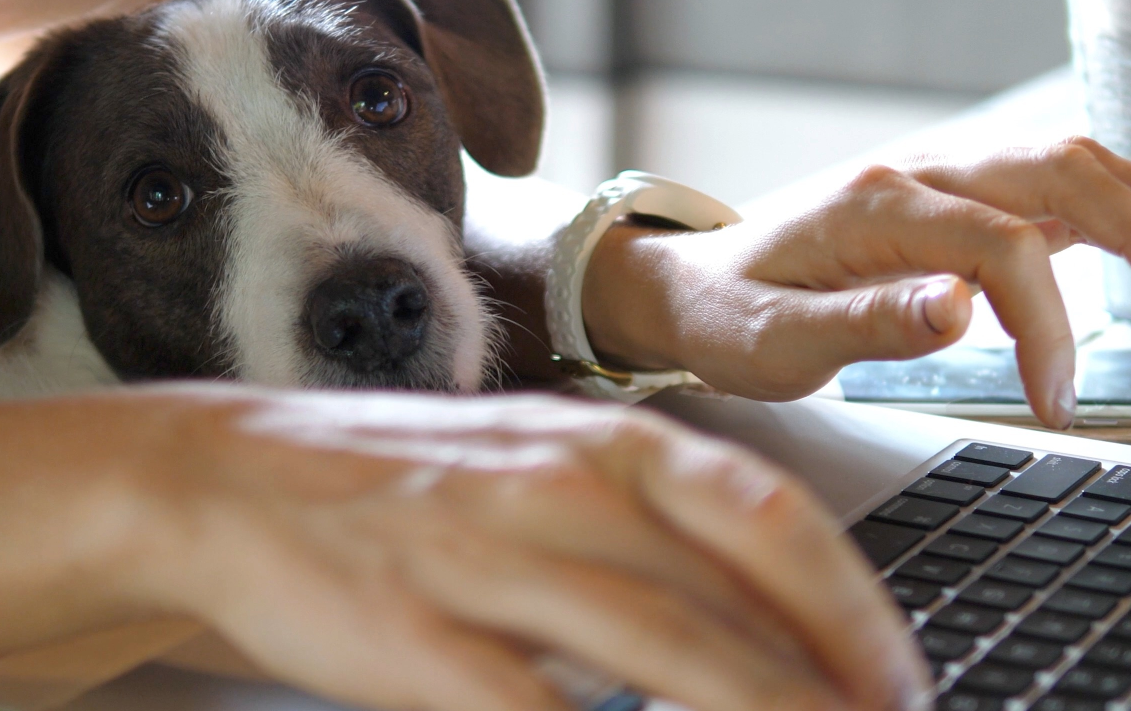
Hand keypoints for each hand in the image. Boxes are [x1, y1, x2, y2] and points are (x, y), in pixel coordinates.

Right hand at [125, 386, 929, 710]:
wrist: (231, 479)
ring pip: (663, 655)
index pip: (770, 520)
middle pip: (733, 598)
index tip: (899, 682)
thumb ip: (650, 533)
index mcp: (603, 444)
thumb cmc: (406, 484)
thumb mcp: (542, 471)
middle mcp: (560, 489)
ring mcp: (488, 562)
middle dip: (830, 688)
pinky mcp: (419, 641)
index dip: (854, 612)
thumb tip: (767, 622)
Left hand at [582, 136, 1130, 427]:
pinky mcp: (951, 202)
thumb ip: (865, 325)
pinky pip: (1047, 184)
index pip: (1001, 245)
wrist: (689, 284)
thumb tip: (959, 309)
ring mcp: (939, 180)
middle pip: (1056, 170)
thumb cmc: (727, 316)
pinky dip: (1115, 207)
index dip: (1047, 323)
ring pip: (1064, 163)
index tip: (1057, 399)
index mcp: (877, 209)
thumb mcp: (773, 343)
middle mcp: (918, 176)